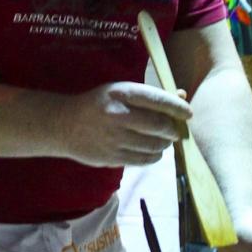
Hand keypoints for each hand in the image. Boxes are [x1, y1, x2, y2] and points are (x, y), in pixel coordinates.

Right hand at [62, 81, 190, 166]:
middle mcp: (118, 115)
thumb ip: (150, 95)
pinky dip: (153, 156)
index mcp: (121, 94)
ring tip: (163, 141)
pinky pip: (142, 160)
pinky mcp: (111, 158)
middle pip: (159, 126)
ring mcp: (114, 139)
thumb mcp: (121, 91)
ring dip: (164, 144)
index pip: (158, 100)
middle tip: (174, 130)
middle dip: (172, 130)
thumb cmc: (98, 103)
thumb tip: (181, 96)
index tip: (188, 113)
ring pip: (153, 145)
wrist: (64, 124)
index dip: (177, 108)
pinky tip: (153, 151)